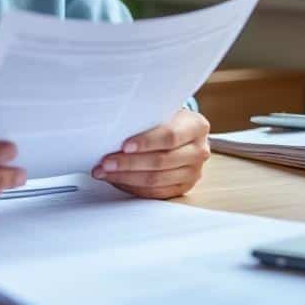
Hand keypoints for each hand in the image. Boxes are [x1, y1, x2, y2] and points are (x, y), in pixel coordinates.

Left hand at [92, 109, 210, 198]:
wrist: (182, 132)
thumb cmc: (168, 119)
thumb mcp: (163, 111)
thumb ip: (146, 119)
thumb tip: (114, 130)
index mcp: (197, 126)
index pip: (170, 136)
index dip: (146, 142)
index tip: (124, 146)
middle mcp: (199, 151)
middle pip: (161, 161)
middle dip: (129, 163)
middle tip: (106, 162)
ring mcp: (193, 172)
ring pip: (156, 180)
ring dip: (126, 177)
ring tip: (105, 172)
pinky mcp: (183, 187)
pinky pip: (155, 192)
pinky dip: (133, 187)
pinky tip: (117, 180)